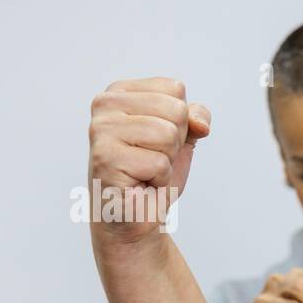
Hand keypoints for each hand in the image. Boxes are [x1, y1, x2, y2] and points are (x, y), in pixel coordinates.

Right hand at [87, 77, 210, 242]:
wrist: (137, 214)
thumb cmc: (154, 174)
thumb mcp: (182, 137)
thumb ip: (196, 117)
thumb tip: (201, 124)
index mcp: (121, 91)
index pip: (175, 89)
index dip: (180, 121)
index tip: (158, 140)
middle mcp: (105, 104)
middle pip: (176, 110)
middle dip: (175, 142)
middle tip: (152, 158)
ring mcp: (101, 130)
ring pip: (168, 134)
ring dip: (166, 161)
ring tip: (145, 170)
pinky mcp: (105, 158)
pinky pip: (159, 163)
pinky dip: (158, 179)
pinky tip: (140, 182)